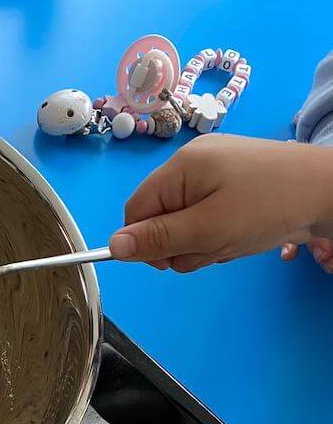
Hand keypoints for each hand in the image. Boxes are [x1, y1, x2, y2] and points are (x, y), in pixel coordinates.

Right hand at [108, 134, 332, 271]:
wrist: (326, 191)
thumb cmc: (266, 207)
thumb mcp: (206, 230)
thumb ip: (157, 239)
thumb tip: (112, 247)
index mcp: (180, 167)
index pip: (136, 211)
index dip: (145, 242)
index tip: (172, 260)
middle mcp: (193, 163)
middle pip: (160, 218)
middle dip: (181, 244)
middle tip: (213, 246)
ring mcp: (215, 171)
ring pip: (185, 223)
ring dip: (202, 243)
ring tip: (232, 240)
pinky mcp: (233, 182)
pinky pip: (207, 216)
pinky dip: (219, 233)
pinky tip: (241, 233)